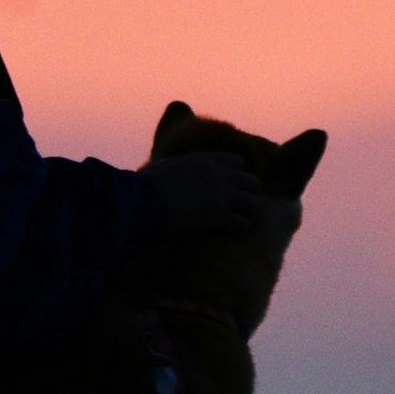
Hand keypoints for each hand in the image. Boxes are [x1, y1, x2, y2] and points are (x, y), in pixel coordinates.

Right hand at [141, 151, 269, 239]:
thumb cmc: (144, 185)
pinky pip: (244, 223)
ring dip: (247, 212)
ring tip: (240, 221)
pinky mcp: (221, 218)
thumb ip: (177, 165)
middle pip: (251, 181)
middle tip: (240, 204)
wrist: (142, 202)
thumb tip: (170, 170)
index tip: (232, 183)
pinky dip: (240, 229)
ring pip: (252, 203)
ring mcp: (223, 197)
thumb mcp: (164, 165)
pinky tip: (233, 233)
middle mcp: (219, 175)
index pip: (237, 162)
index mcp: (205, 160)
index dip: (236, 174)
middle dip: (247, 193)